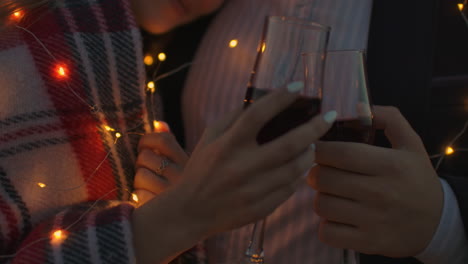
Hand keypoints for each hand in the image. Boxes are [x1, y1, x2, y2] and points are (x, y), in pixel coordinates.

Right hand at [132, 89, 334, 263]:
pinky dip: (298, 175)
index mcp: (227, 145)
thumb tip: (263, 102)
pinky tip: (299, 166)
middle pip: (288, 144)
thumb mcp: (209, 138)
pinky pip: (289, 189)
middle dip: (314, 128)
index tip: (298, 86)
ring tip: (313, 143)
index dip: (280, 98)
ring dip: (310, 153)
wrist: (191, 211)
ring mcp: (252, 191)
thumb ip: (233, 119)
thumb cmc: (200, 169)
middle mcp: (241, 167)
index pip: (257, 115)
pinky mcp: (260, 209)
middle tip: (329, 117)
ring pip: (295, 169)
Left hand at [134, 122, 187, 204]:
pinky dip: (139, 197)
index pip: (163, 140)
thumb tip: (158, 123)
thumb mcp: (184, 167)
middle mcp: (183, 176)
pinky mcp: (160, 209)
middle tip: (147, 171)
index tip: (143, 147)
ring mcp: (171, 193)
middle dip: (141, 163)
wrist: (195, 222)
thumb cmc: (185, 190)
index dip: (147, 140)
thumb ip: (171, 146)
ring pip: (139, 176)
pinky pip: (138, 195)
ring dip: (139, 182)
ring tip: (149, 188)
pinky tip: (149, 201)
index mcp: (188, 162)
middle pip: (146, 157)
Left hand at [308, 106, 442, 256]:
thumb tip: (359, 104)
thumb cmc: (416, 179)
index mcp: (390, 165)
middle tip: (320, 172)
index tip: (315, 148)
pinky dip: (325, 225)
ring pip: (322, 205)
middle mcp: (381, 192)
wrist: (437, 223)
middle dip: (315, 173)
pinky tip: (336, 217)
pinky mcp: (368, 242)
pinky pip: (327, 233)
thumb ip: (389, 118)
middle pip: (325, 178)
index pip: (340, 153)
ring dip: (320, 198)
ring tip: (331, 194)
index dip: (318, 149)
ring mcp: (374, 220)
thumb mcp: (411, 144)